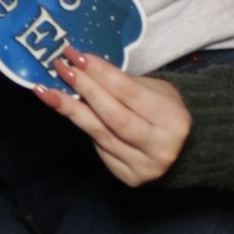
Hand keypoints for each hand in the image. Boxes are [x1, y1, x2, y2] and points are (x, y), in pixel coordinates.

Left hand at [38, 50, 190, 185]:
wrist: (186, 152)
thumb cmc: (166, 113)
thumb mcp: (157, 91)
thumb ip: (124, 85)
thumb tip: (83, 69)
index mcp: (173, 119)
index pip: (129, 92)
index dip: (100, 73)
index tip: (76, 56)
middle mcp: (160, 146)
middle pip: (112, 115)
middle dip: (84, 89)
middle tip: (62, 69)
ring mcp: (144, 166)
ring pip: (100, 134)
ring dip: (72, 109)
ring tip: (48, 91)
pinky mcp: (129, 177)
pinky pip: (100, 148)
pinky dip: (85, 127)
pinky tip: (69, 111)